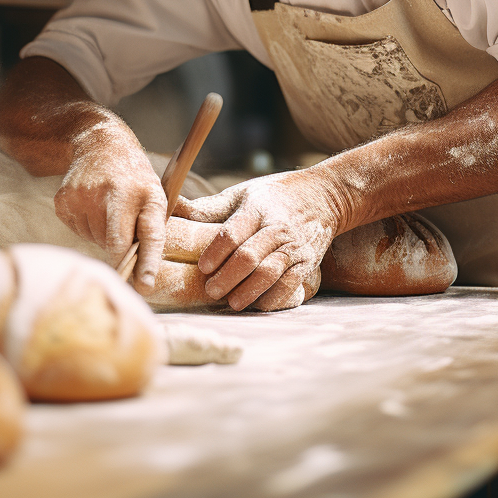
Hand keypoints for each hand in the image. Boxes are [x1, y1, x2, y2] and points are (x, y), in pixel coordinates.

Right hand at [53, 119, 166, 295]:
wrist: (100, 144)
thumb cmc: (134, 177)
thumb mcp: (155, 193)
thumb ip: (152, 228)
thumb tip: (143, 278)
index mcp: (147, 193)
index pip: (150, 232)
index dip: (147, 261)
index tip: (144, 285)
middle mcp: (117, 193)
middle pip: (115, 243)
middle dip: (119, 255)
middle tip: (124, 244)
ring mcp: (87, 195)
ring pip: (95, 240)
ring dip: (103, 235)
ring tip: (108, 210)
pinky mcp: (65, 200)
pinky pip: (78, 232)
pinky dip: (86, 227)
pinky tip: (92, 206)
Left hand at [171, 170, 343, 310]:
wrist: (325, 194)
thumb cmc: (275, 194)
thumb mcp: (242, 193)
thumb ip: (209, 207)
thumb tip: (171, 206)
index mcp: (256, 208)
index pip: (231, 233)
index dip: (215, 253)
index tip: (202, 267)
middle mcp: (276, 226)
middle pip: (248, 257)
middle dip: (227, 278)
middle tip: (211, 291)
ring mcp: (294, 245)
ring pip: (269, 272)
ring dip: (248, 291)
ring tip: (232, 302)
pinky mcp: (308, 261)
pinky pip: (290, 284)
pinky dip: (273, 298)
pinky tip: (258, 304)